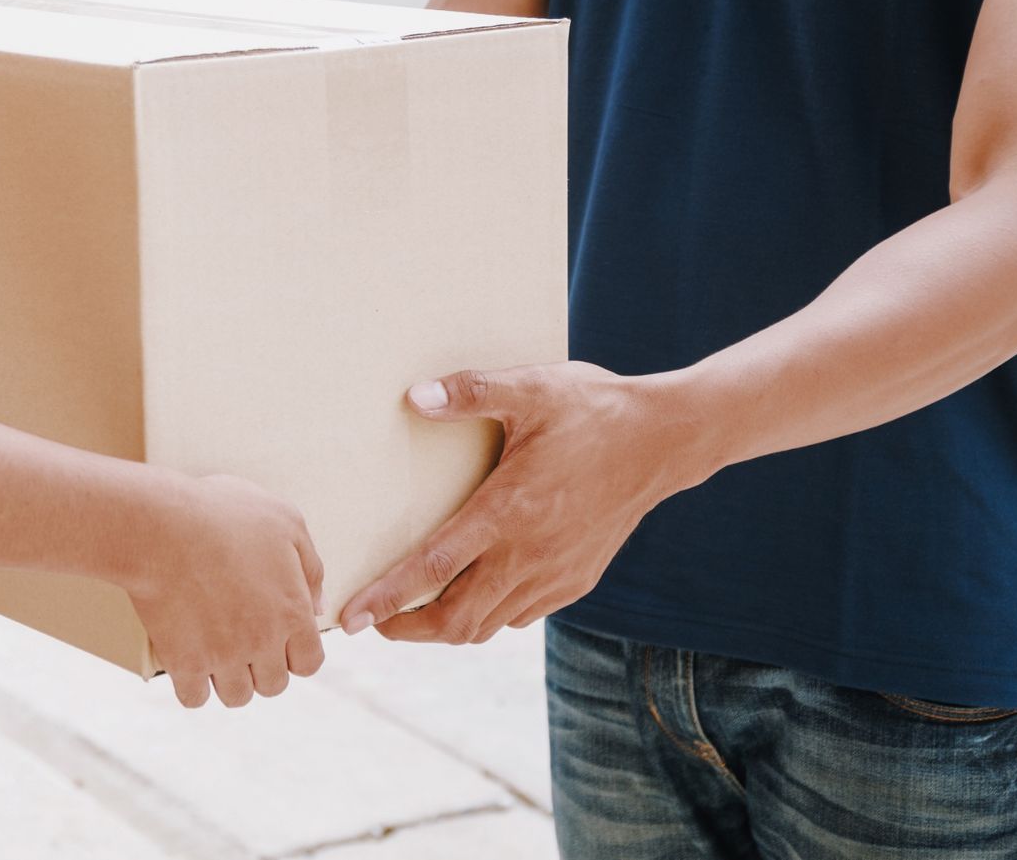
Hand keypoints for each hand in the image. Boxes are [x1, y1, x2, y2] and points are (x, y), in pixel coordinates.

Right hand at [125, 473, 325, 707]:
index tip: (279, 638)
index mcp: (292, 611)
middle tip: (242, 640)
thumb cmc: (223, 513)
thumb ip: (310, 568)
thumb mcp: (284, 521)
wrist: (162, 525)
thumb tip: (317, 607)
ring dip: (228, 678)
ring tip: (215, 650)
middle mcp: (263, 641)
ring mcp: (223, 656)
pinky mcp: (184, 662)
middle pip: (273, 685)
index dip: (296, 653)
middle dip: (262, 667)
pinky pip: (194, 698)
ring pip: (237, 696)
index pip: (309, 663)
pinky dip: (192, 685)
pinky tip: (188, 660)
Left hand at [338, 362, 715, 644]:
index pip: (432, 569)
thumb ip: (471, 392)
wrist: (667, 440)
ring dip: (447, 626)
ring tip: (416, 613)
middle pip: (456, 619)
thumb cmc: (595, 410)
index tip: (349, 620)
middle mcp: (528, 554)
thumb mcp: (532, 388)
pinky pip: (522, 615)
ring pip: (488, 625)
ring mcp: (555, 574)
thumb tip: (416, 396)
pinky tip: (477, 592)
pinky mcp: (577, 580)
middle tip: (374, 621)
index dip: (387, 599)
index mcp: (507, 511)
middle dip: (408, 629)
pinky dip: (490, 614)